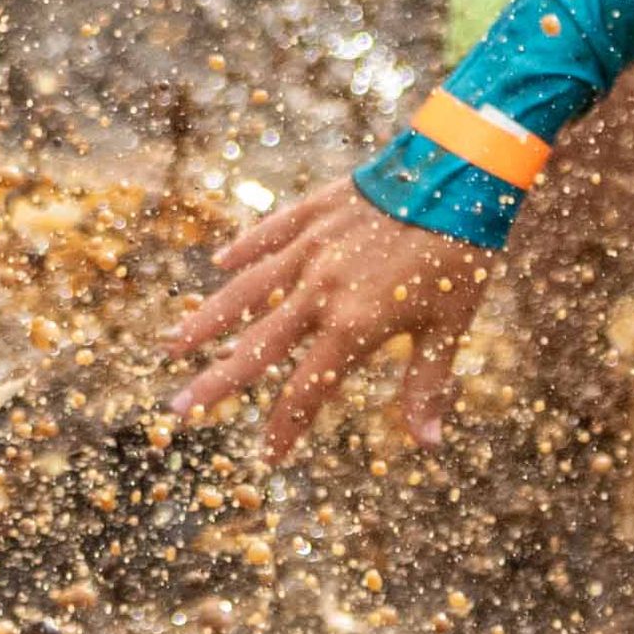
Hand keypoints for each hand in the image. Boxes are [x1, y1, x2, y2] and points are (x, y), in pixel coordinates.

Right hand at [172, 180, 496, 455]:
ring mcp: (311, 250)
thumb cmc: (460, 258)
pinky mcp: (313, 214)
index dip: (286, 426)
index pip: (308, 389)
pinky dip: (244, 250)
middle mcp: (321, 291)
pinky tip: (220, 264)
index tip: (267, 457)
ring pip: (248, 291)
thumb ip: (426, 384)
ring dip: (209, 320)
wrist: (457, 176)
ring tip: (173, 342)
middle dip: (217, 381)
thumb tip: (428, 443)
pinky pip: (269, 236)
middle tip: (178, 407)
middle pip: (258, 346)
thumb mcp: (448, 327)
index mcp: (354, 326)